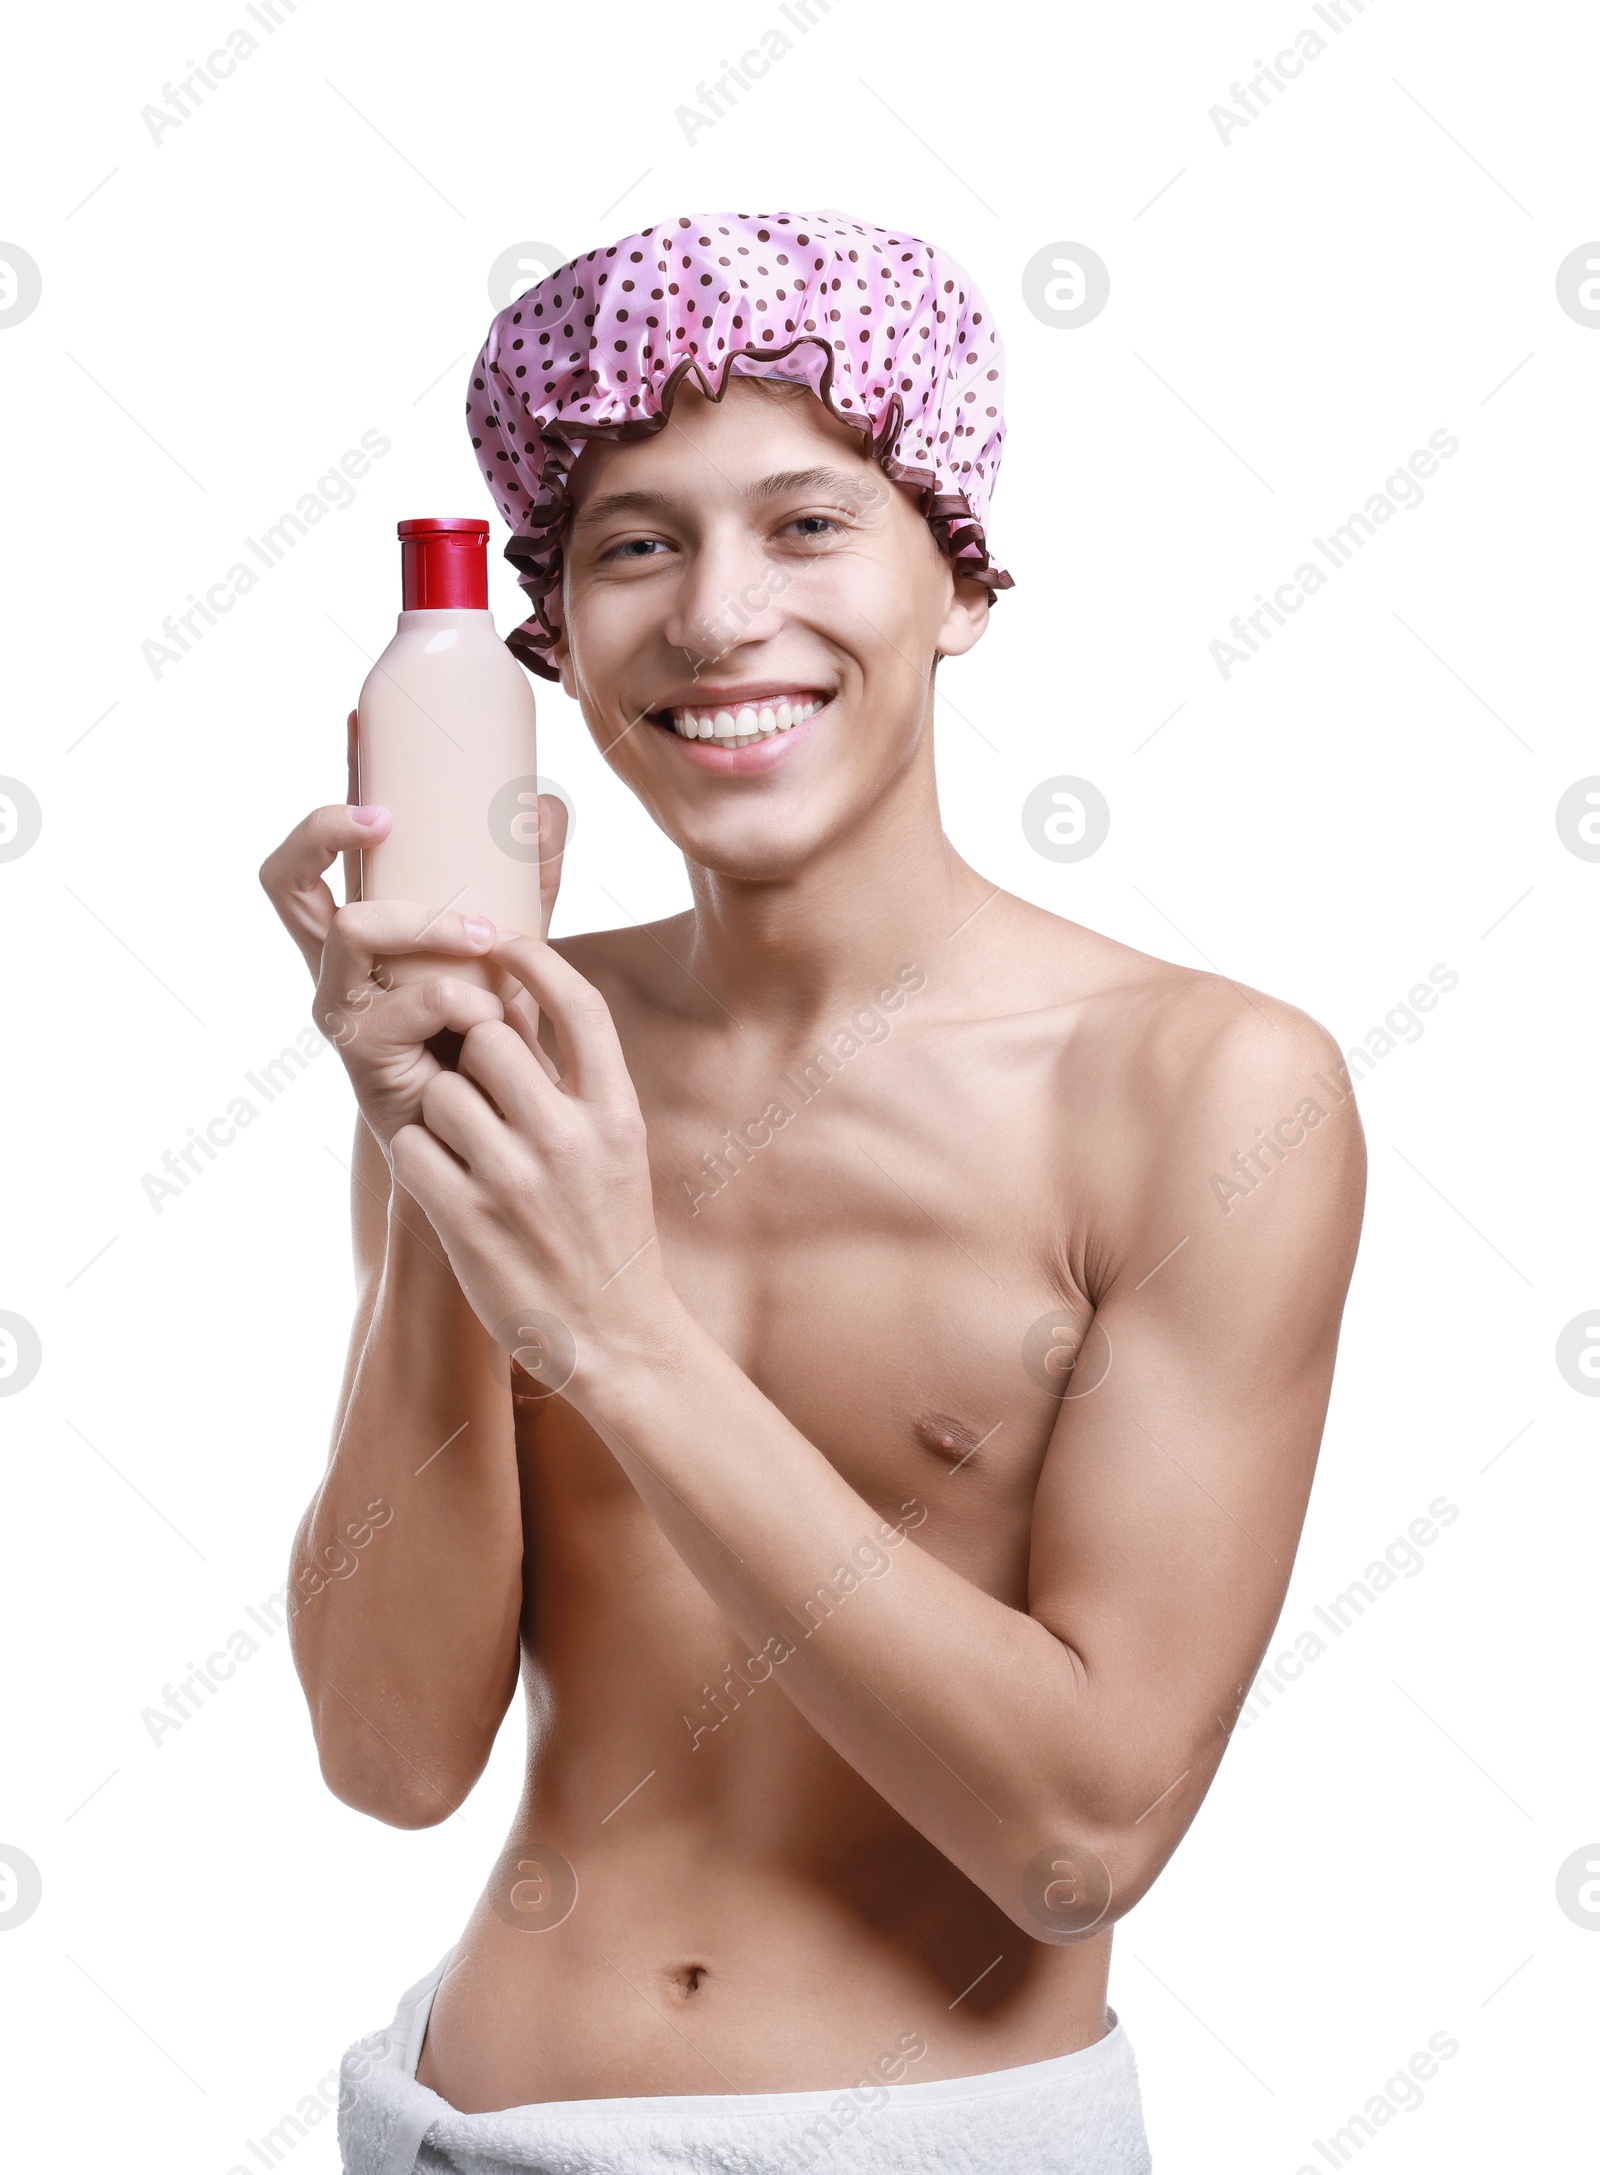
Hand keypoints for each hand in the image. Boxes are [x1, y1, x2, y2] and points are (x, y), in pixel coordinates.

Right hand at [258, 713, 570, 1149]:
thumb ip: (527, 883)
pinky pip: (404, 1006)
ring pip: (350, 930)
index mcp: (359, 927)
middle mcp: (334, 964)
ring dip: (424, 921)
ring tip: (488, 936)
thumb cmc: (488, 1033)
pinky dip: (459, 999)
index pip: (318, 852)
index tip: (358, 731)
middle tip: (385, 819)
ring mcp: (341, 1009)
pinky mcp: (363, 1058)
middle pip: (284, 879)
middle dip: (325, 833)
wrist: (491, 1136)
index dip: (327, 788)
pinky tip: (493, 1014)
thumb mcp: (510, 947)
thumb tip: (546, 803)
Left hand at [388, 935, 671, 1402]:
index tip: (506, 943)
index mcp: (615, 1113)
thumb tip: (520, 997)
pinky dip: (421, 1158)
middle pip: (491, 1037)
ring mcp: (517, 1182)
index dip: (537, 961)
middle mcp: (571, 1140)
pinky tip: (447, 1183)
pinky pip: (416, 1148)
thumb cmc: (607, 1229)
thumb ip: (572, 1077)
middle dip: (472, 1054)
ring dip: (442, 1110)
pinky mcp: (469, 1223)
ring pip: (443, 1091)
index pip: (579, 1006)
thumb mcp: (615, 1146)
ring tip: (467, 1147)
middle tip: (479, 1089)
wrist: (614, 1333)